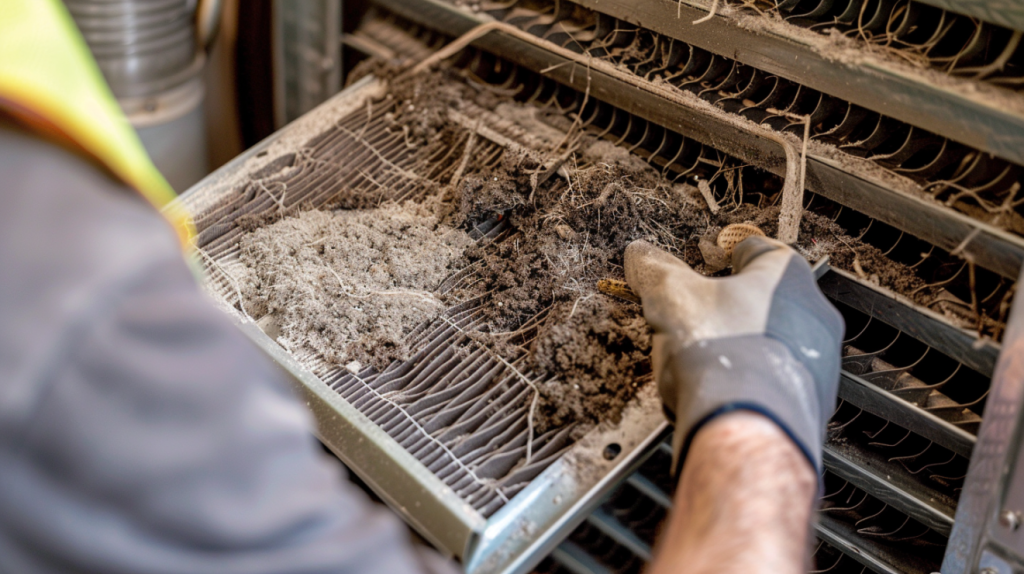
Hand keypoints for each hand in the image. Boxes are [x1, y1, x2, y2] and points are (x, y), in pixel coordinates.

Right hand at [624, 236, 843, 473]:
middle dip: (729, 309)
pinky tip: (719, 392)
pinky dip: (748, 383)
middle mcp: (812, 315)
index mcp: (786, 277)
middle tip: (696, 318)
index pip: (757, 250)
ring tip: (702, 362)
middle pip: (762, 301)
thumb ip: (656, 271)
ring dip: (739, 347)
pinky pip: (772, 382)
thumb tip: (641, 256)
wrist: (746, 429)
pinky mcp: (809, 402)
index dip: (726, 255)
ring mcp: (816, 362)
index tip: (710, 262)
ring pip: (768, 342)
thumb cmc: (722, 357)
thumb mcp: (672, 298)